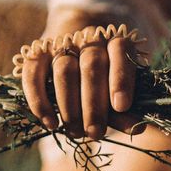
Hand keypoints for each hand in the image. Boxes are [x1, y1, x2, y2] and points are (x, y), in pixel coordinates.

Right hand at [21, 29, 138, 139]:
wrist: (77, 53)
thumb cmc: (105, 80)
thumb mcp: (118, 92)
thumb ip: (124, 109)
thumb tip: (138, 127)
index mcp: (115, 41)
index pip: (120, 50)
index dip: (121, 78)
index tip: (122, 106)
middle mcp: (89, 39)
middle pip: (91, 65)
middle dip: (94, 103)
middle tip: (96, 132)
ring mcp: (62, 44)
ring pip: (64, 70)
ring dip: (69, 106)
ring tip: (76, 132)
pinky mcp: (37, 54)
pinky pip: (33, 73)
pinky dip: (40, 100)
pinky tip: (51, 123)